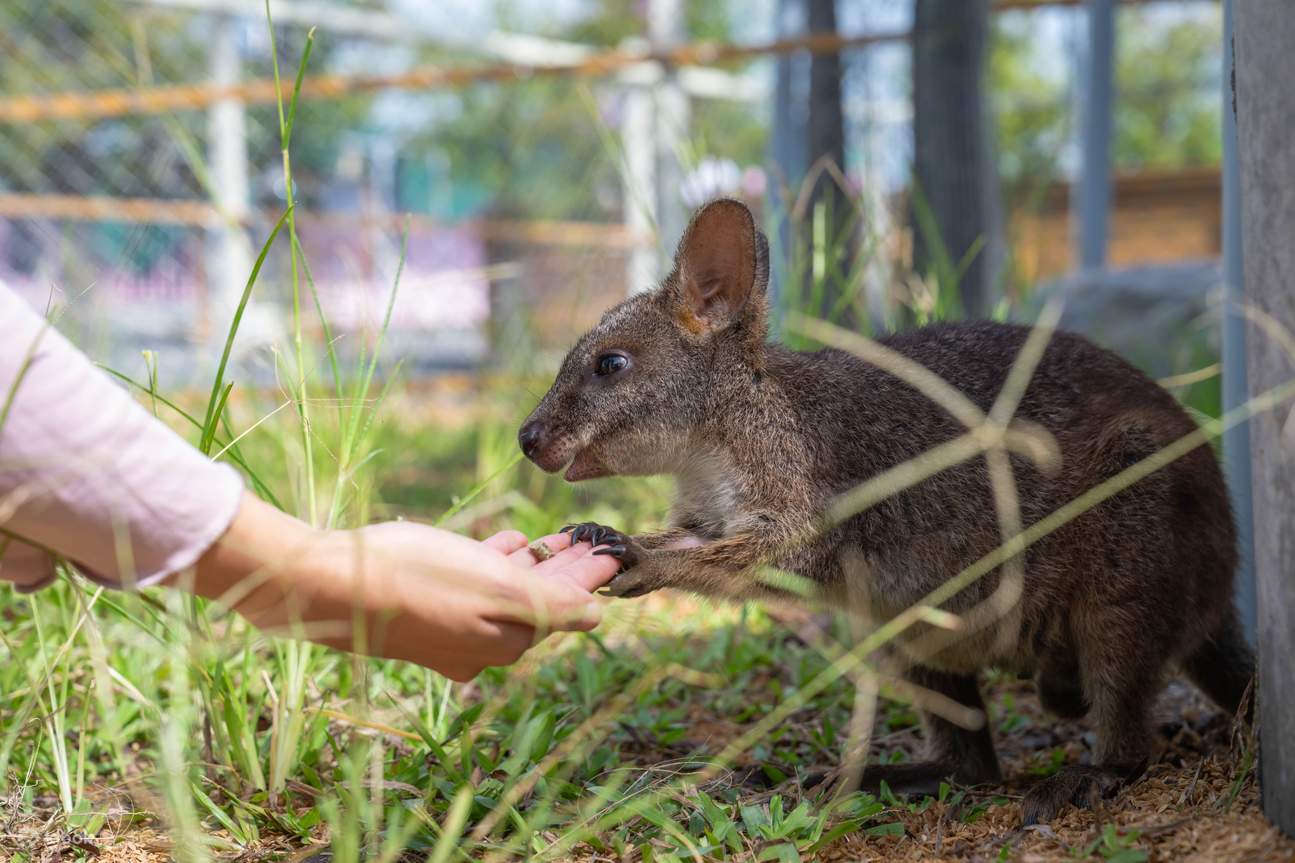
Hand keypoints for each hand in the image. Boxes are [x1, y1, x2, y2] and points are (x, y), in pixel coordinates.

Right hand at [184, 493, 620, 679]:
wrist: (329, 583)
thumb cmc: (417, 576)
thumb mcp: (496, 585)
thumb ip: (552, 602)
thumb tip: (596, 615)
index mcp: (506, 640)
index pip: (565, 605)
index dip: (590, 575)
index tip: (612, 548)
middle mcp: (480, 646)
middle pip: (539, 601)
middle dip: (567, 570)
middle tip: (590, 538)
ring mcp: (449, 633)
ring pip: (506, 593)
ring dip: (534, 564)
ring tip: (556, 536)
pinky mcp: (422, 613)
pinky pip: (472, 588)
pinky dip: (495, 564)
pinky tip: (505, 542)